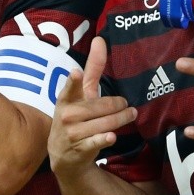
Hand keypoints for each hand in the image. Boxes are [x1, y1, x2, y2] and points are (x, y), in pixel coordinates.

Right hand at [48, 37, 136, 177]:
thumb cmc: (75, 117)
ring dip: (121, 119)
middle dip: (118, 105)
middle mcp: (67, 115)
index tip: (77, 73)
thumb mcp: (80, 94)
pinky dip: (104, 139)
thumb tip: (100, 40)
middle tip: (127, 106)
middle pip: (100, 107)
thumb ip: (92, 69)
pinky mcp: (79, 148)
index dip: (73, 81)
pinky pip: (96, 142)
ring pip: (104, 123)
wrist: (63, 155)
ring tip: (130, 115)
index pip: (70, 88)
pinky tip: (111, 137)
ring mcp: (72, 133)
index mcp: (66, 99)